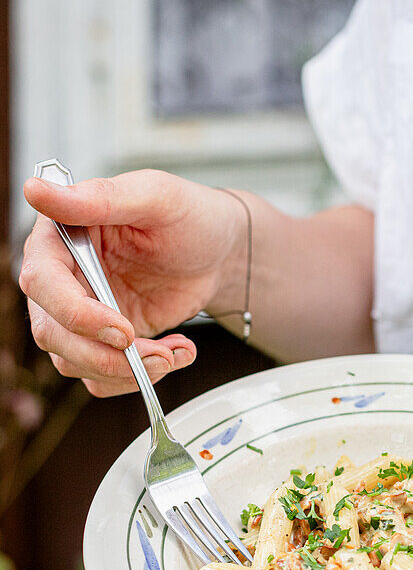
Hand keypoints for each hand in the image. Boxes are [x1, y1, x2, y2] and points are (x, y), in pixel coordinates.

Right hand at [20, 169, 247, 396]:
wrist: (220, 252)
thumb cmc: (189, 215)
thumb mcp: (154, 197)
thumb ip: (98, 198)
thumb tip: (35, 192)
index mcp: (61, 237)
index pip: (42, 283)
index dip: (77, 314)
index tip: (123, 330)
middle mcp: (62, 279)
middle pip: (52, 333)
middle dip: (104, 356)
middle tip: (158, 356)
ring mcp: (82, 314)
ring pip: (75, 362)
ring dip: (127, 371)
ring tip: (174, 353)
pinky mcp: (105, 341)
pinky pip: (103, 376)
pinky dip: (139, 377)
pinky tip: (175, 354)